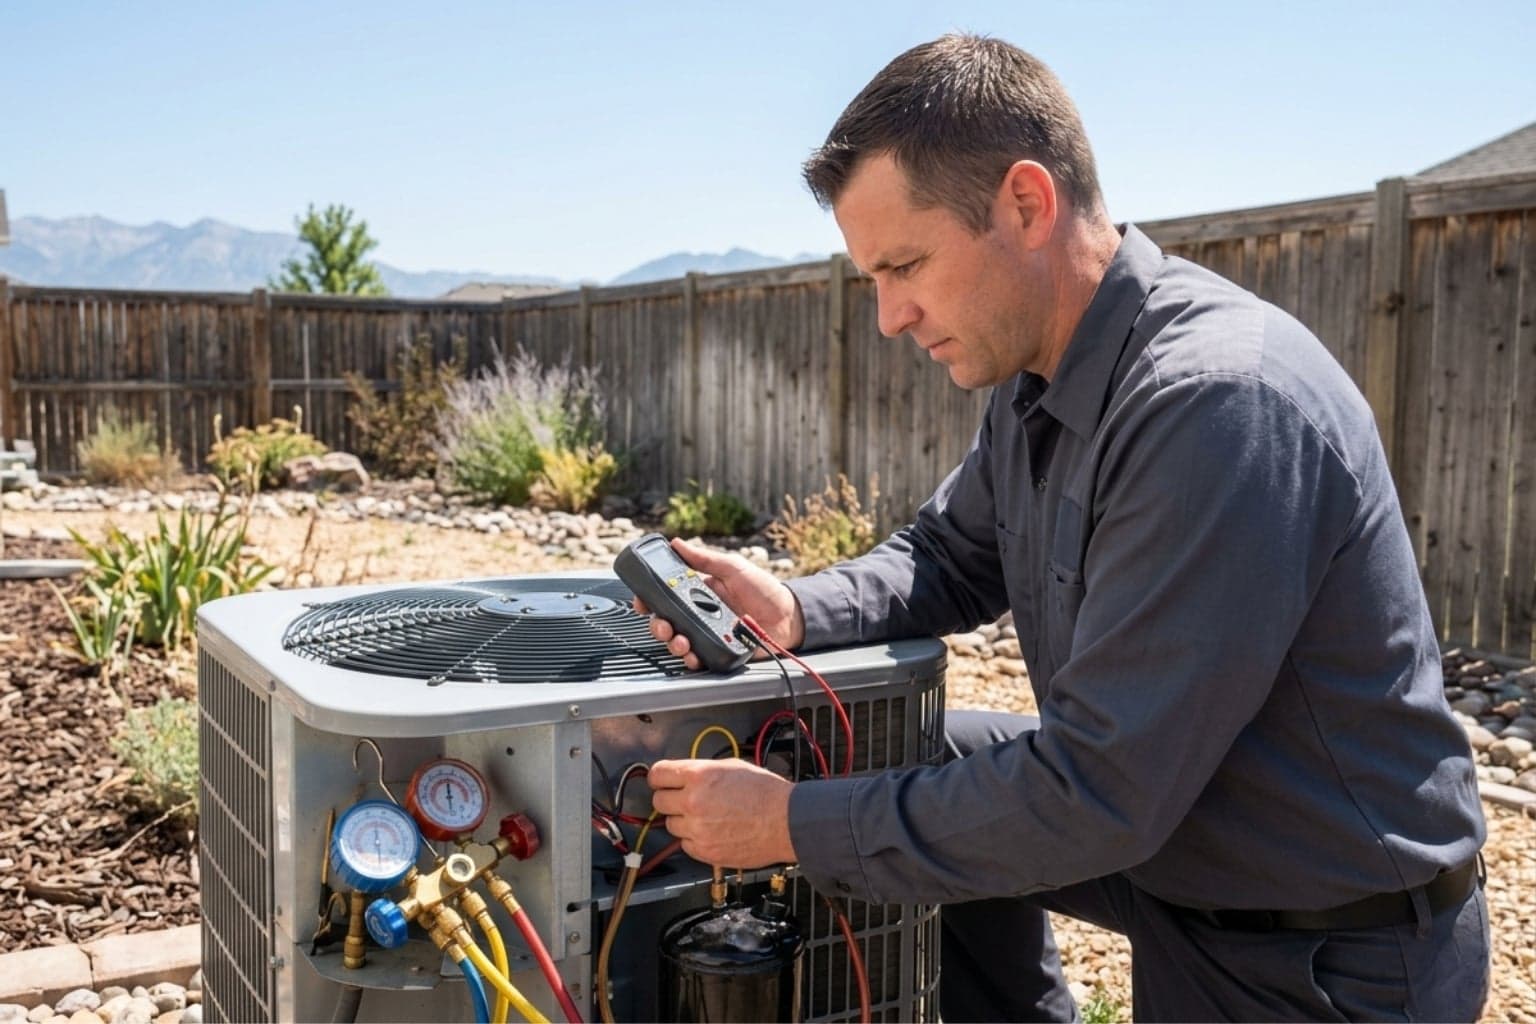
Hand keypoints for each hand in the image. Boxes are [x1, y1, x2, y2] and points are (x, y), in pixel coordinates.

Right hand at [634, 537, 804, 669]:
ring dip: (673, 644)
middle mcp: (700, 615)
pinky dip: (692, 659)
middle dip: (659, 626)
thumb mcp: (732, 567)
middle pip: (667, 623)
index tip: (642, 601)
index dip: (650, 600)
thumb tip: (677, 543)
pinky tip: (693, 654)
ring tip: (680, 641)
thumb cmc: (764, 589)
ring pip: (679, 643)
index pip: (666, 597)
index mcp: (699, 593)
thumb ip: (704, 559)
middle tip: (663, 625)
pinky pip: (700, 658)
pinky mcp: (719, 651)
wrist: (789, 615)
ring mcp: (708, 635)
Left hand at [648, 758, 796, 867]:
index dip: (659, 777)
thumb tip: (684, 776)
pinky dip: (694, 840)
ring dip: (683, 821)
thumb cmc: (766, 793)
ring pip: (671, 825)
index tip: (660, 781)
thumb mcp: (732, 767)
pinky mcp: (704, 851)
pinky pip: (685, 845)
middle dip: (670, 799)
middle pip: (659, 801)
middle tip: (684, 800)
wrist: (786, 821)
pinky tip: (712, 832)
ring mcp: (697, 829)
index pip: (658, 774)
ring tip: (706, 817)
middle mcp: (693, 802)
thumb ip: (702, 771)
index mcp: (699, 776)